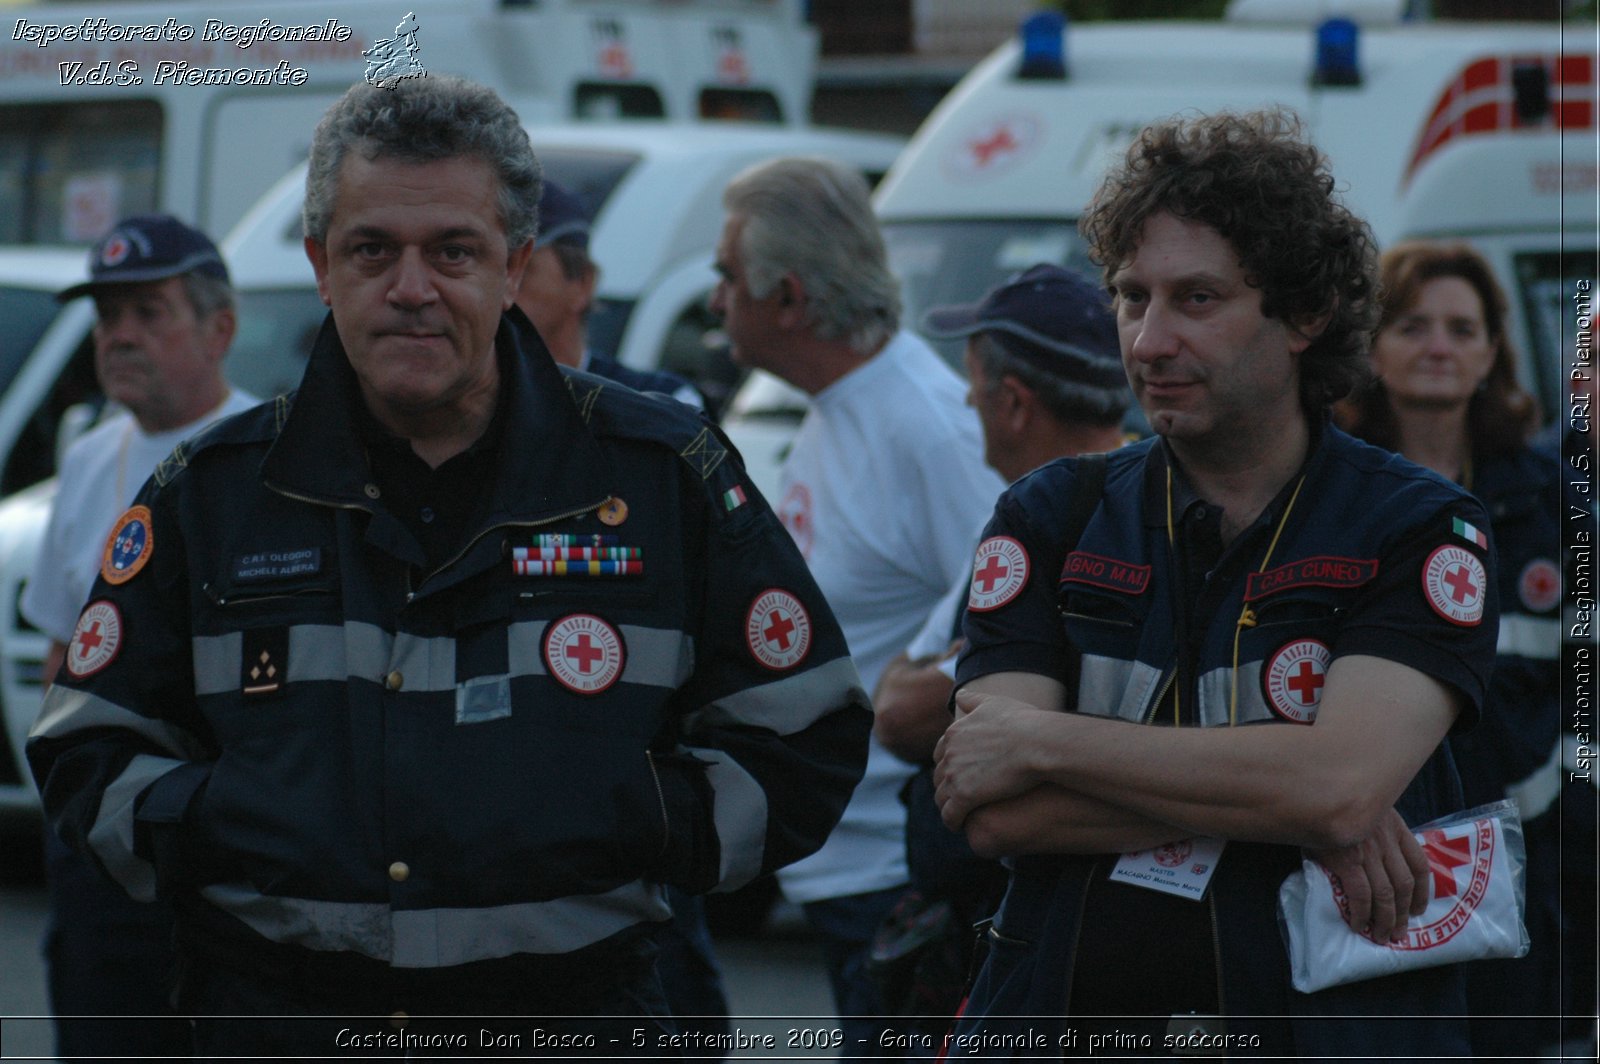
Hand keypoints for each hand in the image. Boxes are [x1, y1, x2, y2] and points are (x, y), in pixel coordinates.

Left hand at [932, 689, 1055, 830]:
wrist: (1038, 743)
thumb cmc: (1024, 722)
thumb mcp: (995, 702)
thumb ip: (974, 700)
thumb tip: (960, 695)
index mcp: (954, 733)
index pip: (940, 753)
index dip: (948, 765)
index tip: (958, 774)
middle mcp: (949, 753)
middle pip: (939, 776)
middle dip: (946, 787)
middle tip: (957, 797)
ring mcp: (955, 775)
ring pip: (941, 797)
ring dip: (947, 806)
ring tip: (956, 815)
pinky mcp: (965, 796)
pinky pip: (950, 815)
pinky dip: (952, 821)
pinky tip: (959, 825)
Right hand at [1310, 807, 1428, 942]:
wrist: (1308, 795)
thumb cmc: (1329, 802)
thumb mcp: (1362, 810)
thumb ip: (1373, 830)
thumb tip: (1376, 860)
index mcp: (1394, 826)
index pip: (1419, 863)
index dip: (1423, 892)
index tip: (1418, 910)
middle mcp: (1386, 840)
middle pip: (1404, 884)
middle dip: (1403, 913)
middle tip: (1398, 933)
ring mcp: (1369, 851)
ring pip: (1387, 894)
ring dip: (1385, 919)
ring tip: (1381, 936)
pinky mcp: (1348, 860)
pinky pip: (1361, 894)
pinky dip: (1362, 913)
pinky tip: (1358, 923)